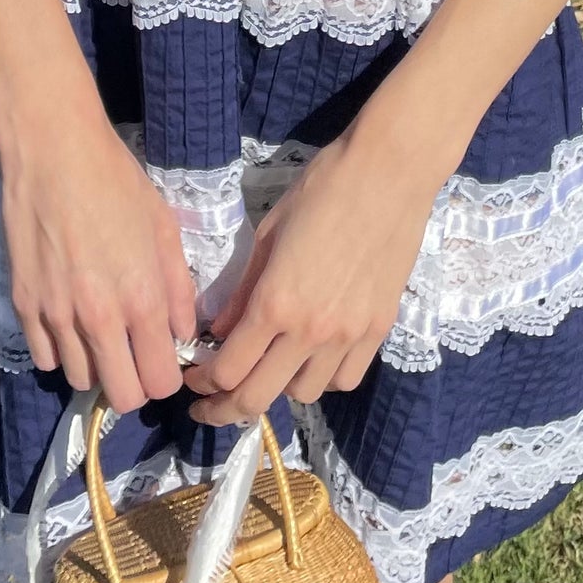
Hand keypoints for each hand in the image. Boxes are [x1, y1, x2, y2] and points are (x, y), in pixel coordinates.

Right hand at [0, 109, 199, 414]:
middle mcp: (98, 318)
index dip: (168, 376)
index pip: (161, 382)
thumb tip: (182, 333)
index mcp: (141, 299)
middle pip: (122, 396)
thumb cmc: (116, 183)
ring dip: (96, 365)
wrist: (52, 153)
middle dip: (135, 383)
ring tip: (100, 332)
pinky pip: (45, 357)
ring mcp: (56, 315)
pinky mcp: (24, 305)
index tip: (164, 356)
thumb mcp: (164, 229)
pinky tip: (69, 320)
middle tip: (134, 354)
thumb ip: (179, 290)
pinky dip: (61, 350)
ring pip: (80, 380)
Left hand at [179, 134, 434, 425]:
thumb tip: (218, 331)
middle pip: (258, 398)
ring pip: (303, 394)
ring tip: (268, 367)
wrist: (389, 174)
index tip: (193, 377)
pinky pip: (345, 378)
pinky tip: (311, 358)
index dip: (202, 382)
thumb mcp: (268, 233)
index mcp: (275, 303)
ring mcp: (349, 335)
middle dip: (224, 409)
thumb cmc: (321, 189)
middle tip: (210, 404)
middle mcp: (310, 331)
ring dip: (276, 388)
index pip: (228, 369)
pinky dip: (322, 377)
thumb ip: (242, 290)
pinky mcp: (379, 330)